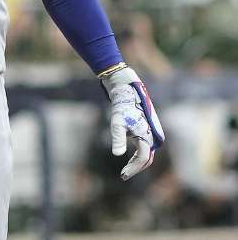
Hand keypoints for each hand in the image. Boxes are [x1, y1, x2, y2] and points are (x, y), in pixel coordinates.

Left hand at [101, 66, 163, 180]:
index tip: (123, 175)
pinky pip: (145, 149)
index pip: (143, 159)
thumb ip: (118, 139)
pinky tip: (129, 160)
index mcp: (147, 136)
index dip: (133, 168)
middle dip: (135, 168)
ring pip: (146, 155)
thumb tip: (117, 154)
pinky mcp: (148, 133)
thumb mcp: (117, 123)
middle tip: (123, 176)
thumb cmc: (121, 108)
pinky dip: (138, 157)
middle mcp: (152, 138)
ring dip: (137, 163)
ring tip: (125, 171)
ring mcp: (151, 135)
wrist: (127, 93)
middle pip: (146, 159)